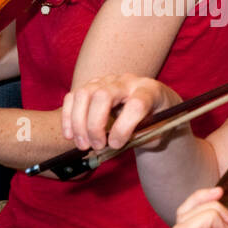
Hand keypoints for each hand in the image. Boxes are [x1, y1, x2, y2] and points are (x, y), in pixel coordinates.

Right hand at [61, 73, 180, 151]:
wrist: (154, 106)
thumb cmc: (157, 121)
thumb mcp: (159, 132)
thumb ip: (141, 138)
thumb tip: (114, 146)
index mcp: (150, 90)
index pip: (136, 104)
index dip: (124, 128)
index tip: (117, 146)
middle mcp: (127, 81)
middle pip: (103, 95)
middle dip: (95, 125)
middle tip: (98, 146)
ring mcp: (107, 80)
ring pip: (84, 94)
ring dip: (78, 123)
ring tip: (83, 145)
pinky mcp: (92, 85)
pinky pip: (73, 97)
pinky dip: (68, 118)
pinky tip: (71, 136)